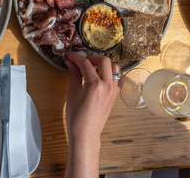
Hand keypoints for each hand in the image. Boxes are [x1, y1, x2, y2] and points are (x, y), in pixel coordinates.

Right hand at [64, 54, 121, 177]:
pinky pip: (119, 79)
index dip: (76, 58)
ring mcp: (113, 89)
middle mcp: (107, 85)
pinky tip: (103, 76)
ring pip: (115, 67)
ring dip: (105, 64)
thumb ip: (74, 75)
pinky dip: (113, 74)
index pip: (86, 63)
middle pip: (104, 60)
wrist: (86, 133)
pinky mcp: (115, 94)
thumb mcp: (72, 93)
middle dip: (92, 57)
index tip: (70, 57)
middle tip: (83, 61)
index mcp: (94, 85)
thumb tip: (71, 62)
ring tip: (94, 68)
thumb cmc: (76, 117)